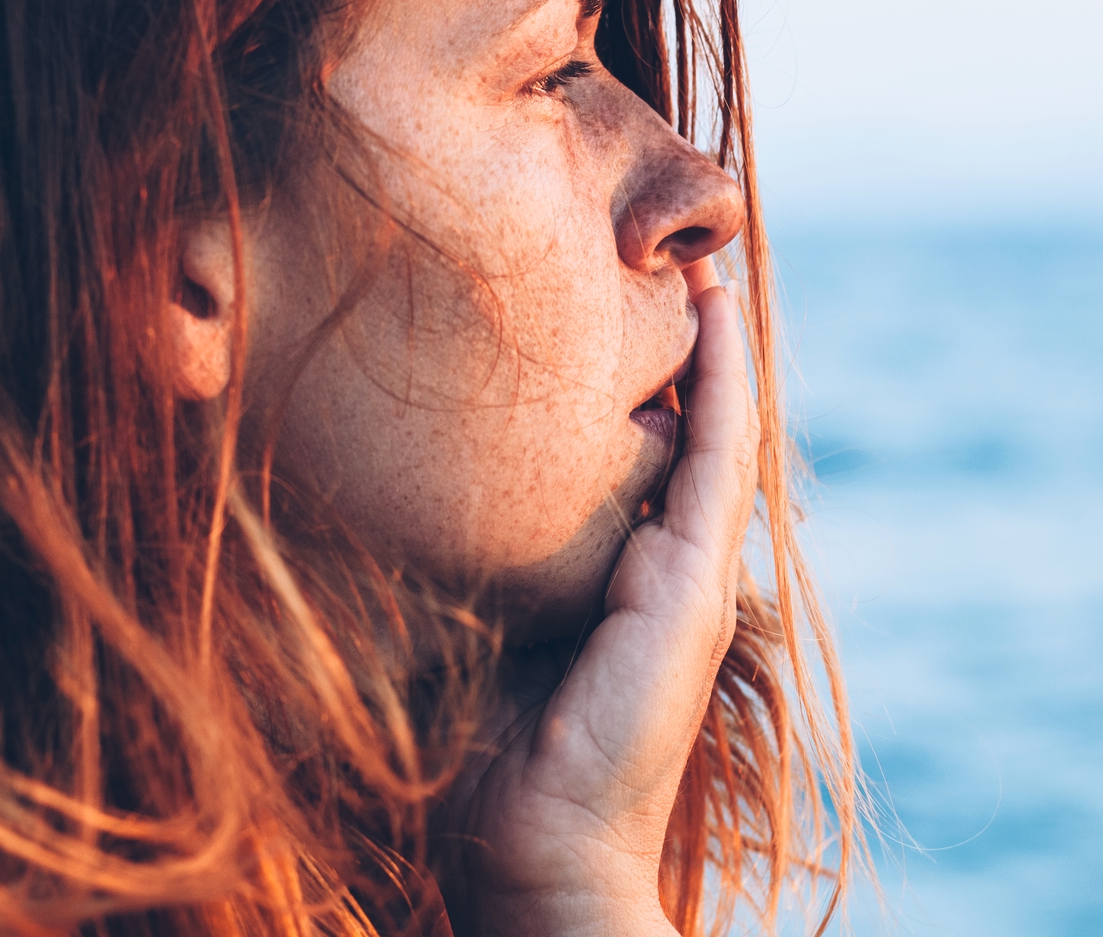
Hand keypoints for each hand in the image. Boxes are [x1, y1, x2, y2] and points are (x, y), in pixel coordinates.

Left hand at [448, 260, 758, 935]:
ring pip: (713, 431)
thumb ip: (461, 568)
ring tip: (700, 256)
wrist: (530, 851)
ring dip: (713, 343)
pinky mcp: (690, 586)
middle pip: (688, 433)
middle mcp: (667, 570)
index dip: (649, 384)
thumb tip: (380, 495)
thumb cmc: (487, 761)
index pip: (646, 460)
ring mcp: (687, 576)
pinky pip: (715, 458)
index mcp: (625, 584)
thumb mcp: (470, 636)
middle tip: (672, 252)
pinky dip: (722, 381)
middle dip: (687, 348)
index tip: (617, 302)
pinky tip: (712, 312)